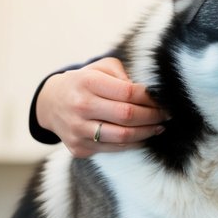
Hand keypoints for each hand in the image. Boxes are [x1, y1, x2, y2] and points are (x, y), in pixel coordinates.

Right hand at [36, 58, 167, 157]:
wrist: (51, 103)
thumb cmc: (85, 82)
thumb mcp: (101, 68)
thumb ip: (124, 74)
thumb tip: (148, 93)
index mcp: (87, 82)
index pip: (129, 92)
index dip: (151, 98)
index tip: (164, 100)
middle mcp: (80, 106)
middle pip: (128, 115)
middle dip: (153, 116)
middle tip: (167, 114)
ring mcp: (77, 129)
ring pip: (123, 136)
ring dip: (147, 133)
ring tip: (159, 127)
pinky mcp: (78, 148)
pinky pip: (114, 148)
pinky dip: (133, 144)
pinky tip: (143, 136)